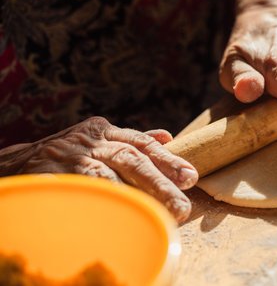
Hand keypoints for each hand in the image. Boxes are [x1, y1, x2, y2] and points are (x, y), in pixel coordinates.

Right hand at [0, 117, 197, 222]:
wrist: (14, 163)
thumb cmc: (65, 156)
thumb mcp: (97, 141)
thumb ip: (131, 141)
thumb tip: (168, 137)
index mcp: (104, 131)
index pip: (143, 144)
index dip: (169, 160)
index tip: (191, 177)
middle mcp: (90, 141)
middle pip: (133, 158)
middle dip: (161, 182)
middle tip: (182, 205)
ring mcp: (70, 156)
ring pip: (111, 175)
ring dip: (138, 196)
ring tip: (161, 214)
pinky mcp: (50, 174)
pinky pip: (83, 189)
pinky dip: (104, 201)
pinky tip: (122, 212)